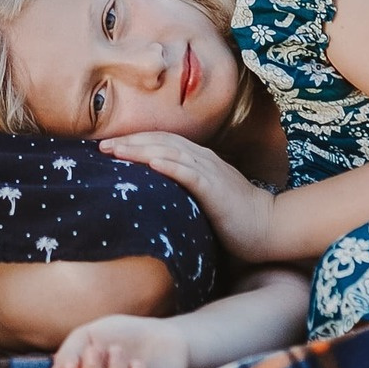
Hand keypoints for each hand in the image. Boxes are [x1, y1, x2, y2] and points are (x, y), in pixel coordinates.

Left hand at [101, 132, 276, 259]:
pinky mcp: (214, 188)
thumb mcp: (204, 198)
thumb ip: (183, 190)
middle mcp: (202, 159)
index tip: (108, 146)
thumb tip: (154, 196)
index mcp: (199, 160)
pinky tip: (150, 162)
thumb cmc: (235, 217)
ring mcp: (209, 171)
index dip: (134, 141)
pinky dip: (169, 165)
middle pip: (160, 142)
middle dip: (129, 141)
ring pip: (169, 152)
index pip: (161, 143)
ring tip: (115, 150)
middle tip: (100, 145)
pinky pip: (189, 172)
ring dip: (140, 149)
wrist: (267, 226)